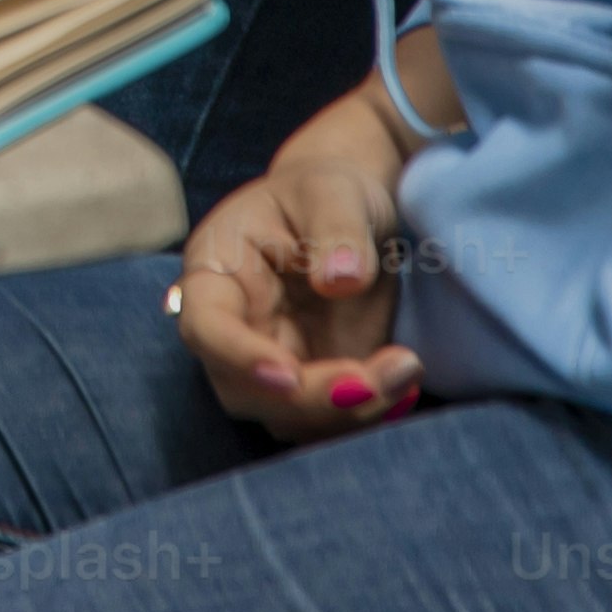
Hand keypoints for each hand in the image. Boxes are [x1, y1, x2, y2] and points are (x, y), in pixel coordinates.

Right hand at [176, 84, 424, 436]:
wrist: (350, 214)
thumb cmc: (327, 191)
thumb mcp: (333, 192)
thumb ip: (336, 229)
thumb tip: (340, 280)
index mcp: (216, 273)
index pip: (206, 327)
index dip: (239, 357)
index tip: (290, 374)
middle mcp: (235, 330)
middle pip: (245, 390)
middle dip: (313, 398)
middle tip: (381, 379)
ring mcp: (273, 362)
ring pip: (289, 418)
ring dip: (347, 413)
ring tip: (406, 371)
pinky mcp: (313, 384)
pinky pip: (330, 419)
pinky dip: (368, 414)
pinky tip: (405, 384)